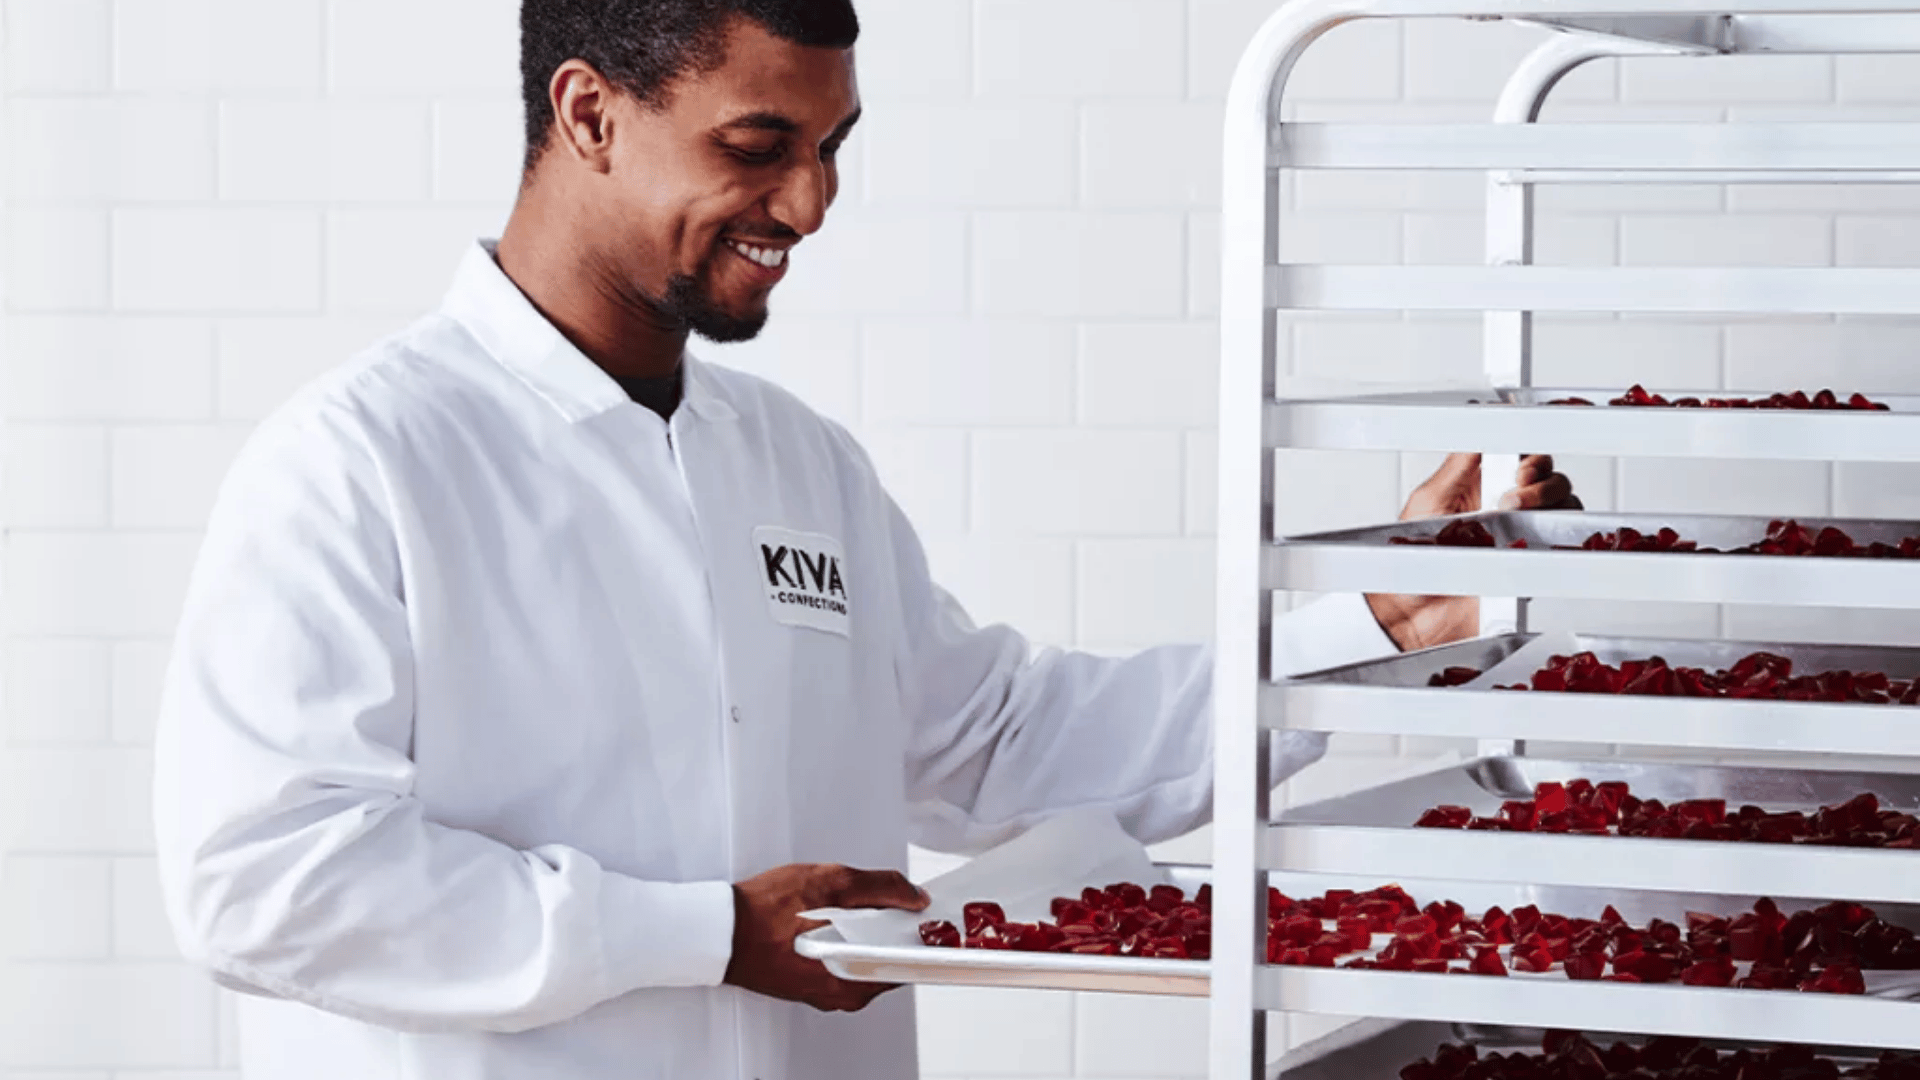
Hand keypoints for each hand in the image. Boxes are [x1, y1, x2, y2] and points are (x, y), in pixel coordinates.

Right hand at [724, 864, 928, 1011]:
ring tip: (846, 904)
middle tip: (878, 899)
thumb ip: (882, 888)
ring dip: (864, 930)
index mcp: (859, 976)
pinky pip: (841, 960)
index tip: (921, 910)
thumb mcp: (833, 882)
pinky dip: (842, 938)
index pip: (910, 957)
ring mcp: (827, 991)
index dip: (918, 929)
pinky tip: (828, 917)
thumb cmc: (766, 912)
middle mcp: (846, 993)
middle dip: (889, 926)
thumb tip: (914, 895)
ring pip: (864, 956)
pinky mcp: (811, 984)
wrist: (720, 931)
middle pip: (888, 955)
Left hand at [1364, 453, 1580, 651]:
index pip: (1524, 457)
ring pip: (1566, 510)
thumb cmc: (1411, 558)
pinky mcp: (1534, 566)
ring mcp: (1525, 537)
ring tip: (1516, 514)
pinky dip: (1563, 538)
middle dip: (1543, 480)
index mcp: (1484, 485)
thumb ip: (1459, 464)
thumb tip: (1480, 423)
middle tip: (1516, 491)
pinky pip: (1566, 548)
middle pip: (1553, 481)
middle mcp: (1509, 509)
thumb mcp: (1429, 500)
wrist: (1412, 612)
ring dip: (1551, 505)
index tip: (1520, 463)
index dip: (1530, 455)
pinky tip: (1537, 539)